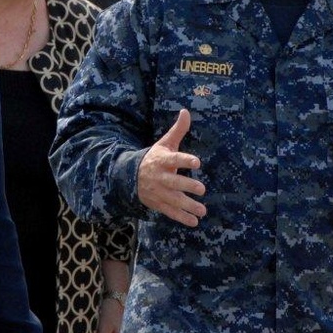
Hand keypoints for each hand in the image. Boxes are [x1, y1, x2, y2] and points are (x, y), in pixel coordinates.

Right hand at [137, 109, 204, 226]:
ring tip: (202, 210)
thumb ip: (177, 130)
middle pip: (173, 182)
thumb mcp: (164, 143)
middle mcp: (159, 177)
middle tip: (201, 188)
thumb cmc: (154, 157)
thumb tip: (186, 111)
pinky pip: (170, 212)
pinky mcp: (158, 203)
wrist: (130, 176)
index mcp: (161, 160)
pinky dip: (181, 218)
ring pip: (173, 200)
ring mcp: (158, 192)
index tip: (197, 161)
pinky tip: (194, 222)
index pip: (174, 159)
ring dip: (188, 206)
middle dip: (187, 186)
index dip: (185, 160)